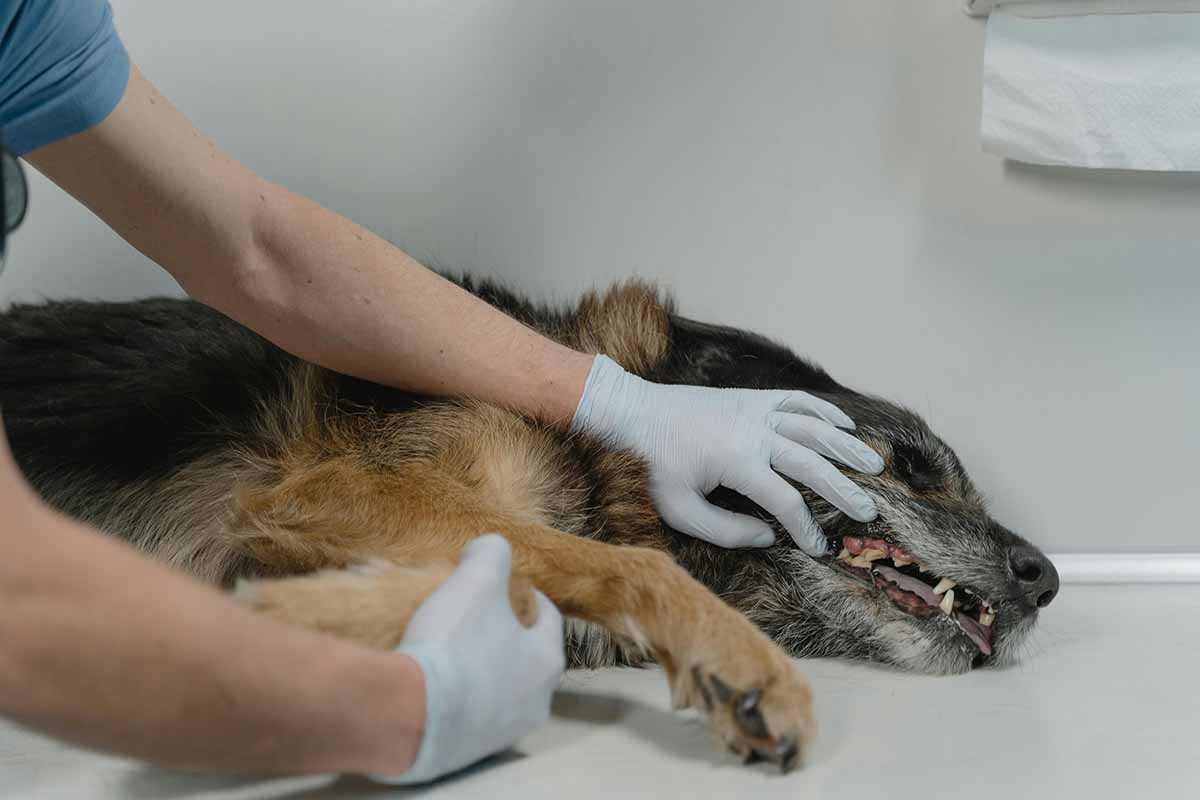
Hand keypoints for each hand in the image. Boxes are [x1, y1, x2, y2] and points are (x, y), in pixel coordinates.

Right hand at [371, 535, 564, 783]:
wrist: (405, 712)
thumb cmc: (453, 643)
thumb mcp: (476, 581)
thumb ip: (491, 553)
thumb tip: (491, 545)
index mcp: (546, 664)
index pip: (548, 620)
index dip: (527, 597)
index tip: (508, 586)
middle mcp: (533, 705)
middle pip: (523, 657)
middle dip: (503, 635)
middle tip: (476, 615)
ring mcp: (500, 733)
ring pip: (496, 688)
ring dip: (480, 667)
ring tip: (452, 646)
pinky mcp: (464, 752)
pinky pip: (466, 714)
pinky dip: (456, 695)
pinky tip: (433, 679)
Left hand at [572, 355, 883, 554]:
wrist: (632, 413)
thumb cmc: (651, 465)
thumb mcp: (678, 509)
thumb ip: (725, 530)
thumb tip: (769, 535)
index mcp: (736, 461)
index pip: (785, 500)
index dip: (805, 527)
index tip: (818, 547)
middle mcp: (753, 432)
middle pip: (811, 461)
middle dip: (842, 488)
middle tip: (868, 509)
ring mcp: (755, 410)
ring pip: (813, 426)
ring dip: (845, 445)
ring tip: (873, 464)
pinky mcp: (751, 398)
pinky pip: (797, 400)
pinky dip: (824, 411)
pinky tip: (845, 424)